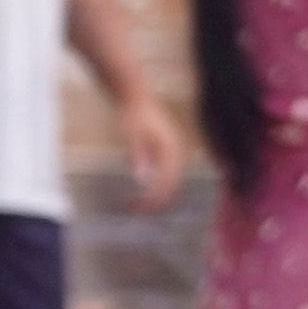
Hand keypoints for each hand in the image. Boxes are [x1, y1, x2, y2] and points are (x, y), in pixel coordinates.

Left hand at [118, 91, 187, 208]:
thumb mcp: (132, 136)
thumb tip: (142, 180)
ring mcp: (172, 150)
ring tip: (139, 205)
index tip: (138, 209)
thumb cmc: (132, 116)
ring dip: (157, 194)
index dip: (153, 199)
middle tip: (136, 211)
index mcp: (170, 149)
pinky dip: (156, 184)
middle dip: (156, 200)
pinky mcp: (165, 149)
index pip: (167, 183)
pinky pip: (165, 173)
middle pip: (172, 184)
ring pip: (170, 180)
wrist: (134, 97)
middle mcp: (176, 151)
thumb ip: (138, 157)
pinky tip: (142, 190)